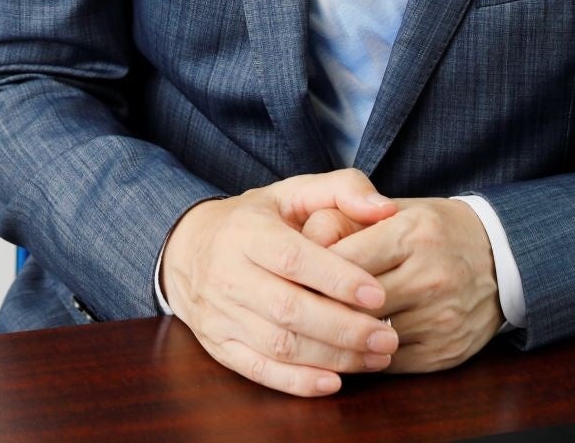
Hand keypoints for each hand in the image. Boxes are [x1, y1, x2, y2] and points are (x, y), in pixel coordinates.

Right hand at [157, 168, 405, 396]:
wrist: (187, 248)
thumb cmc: (255, 220)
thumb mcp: (292, 193)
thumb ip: (343, 190)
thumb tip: (385, 209)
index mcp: (246, 232)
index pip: (292, 259)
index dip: (337, 279)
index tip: (378, 295)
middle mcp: (227, 273)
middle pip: (288, 308)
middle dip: (344, 328)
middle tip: (387, 337)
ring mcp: (220, 314)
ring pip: (278, 345)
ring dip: (332, 357)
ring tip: (375, 358)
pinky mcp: (218, 345)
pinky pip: (259, 370)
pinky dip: (297, 382)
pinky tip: (334, 383)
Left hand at [301, 197, 502, 372]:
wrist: (500, 258)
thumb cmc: (432, 230)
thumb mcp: (394, 210)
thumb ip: (346, 218)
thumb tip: (304, 238)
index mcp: (413, 233)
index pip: (344, 260)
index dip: (311, 272)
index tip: (287, 277)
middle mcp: (432, 276)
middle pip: (355, 304)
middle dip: (318, 308)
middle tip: (289, 309)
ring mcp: (443, 319)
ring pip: (370, 337)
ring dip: (338, 337)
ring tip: (312, 329)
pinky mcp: (447, 352)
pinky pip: (389, 363)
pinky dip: (364, 357)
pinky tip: (348, 346)